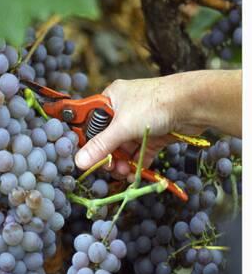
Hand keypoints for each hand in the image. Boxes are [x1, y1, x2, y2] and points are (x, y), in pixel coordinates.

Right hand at [75, 76, 204, 175]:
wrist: (194, 104)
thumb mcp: (122, 126)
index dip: (88, 141)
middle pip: (109, 138)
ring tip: (123, 173)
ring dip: (122, 162)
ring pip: (125, 148)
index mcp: (112, 98)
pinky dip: (137, 164)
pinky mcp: (155, 134)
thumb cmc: (155, 103)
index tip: (86, 158)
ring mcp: (141, 122)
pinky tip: (133, 175)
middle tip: (110, 169)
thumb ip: (101, 145)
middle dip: (109, 156)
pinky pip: (141, 152)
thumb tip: (79, 161)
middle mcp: (124, 110)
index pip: (92, 122)